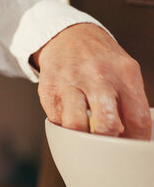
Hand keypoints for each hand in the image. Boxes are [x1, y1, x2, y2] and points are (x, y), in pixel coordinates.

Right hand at [33, 23, 150, 139]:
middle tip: (106, 145)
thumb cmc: (99, 61)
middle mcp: (99, 77)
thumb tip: (127, 137)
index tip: (130, 149)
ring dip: (81, 139)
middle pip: (107, 126)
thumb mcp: (124, 73)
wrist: (68, 37)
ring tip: (85, 136)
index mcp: (125, 74)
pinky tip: (70, 117)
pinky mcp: (48, 91)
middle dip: (107, 143)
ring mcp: (71, 83)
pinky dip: (64, 126)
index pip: (138, 118)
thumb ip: (128, 102)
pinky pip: (57, 121)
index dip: (135, 140)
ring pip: (76, 126)